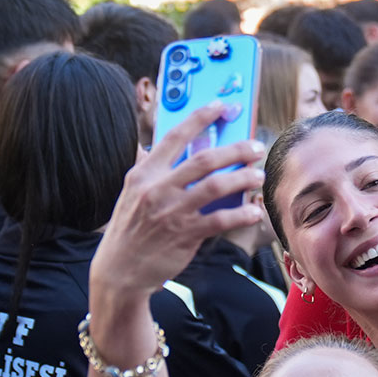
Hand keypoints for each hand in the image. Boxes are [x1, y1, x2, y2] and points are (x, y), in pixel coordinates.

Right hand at [92, 103, 265, 301]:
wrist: (120, 270)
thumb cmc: (131, 228)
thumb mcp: (132, 193)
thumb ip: (148, 168)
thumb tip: (157, 144)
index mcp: (144, 173)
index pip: (174, 136)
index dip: (200, 118)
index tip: (221, 106)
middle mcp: (157, 188)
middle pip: (203, 159)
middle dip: (235, 149)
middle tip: (254, 147)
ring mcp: (171, 212)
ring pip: (216, 186)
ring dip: (242, 178)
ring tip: (258, 175)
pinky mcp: (185, 235)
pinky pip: (220, 220)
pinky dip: (240, 214)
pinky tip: (254, 211)